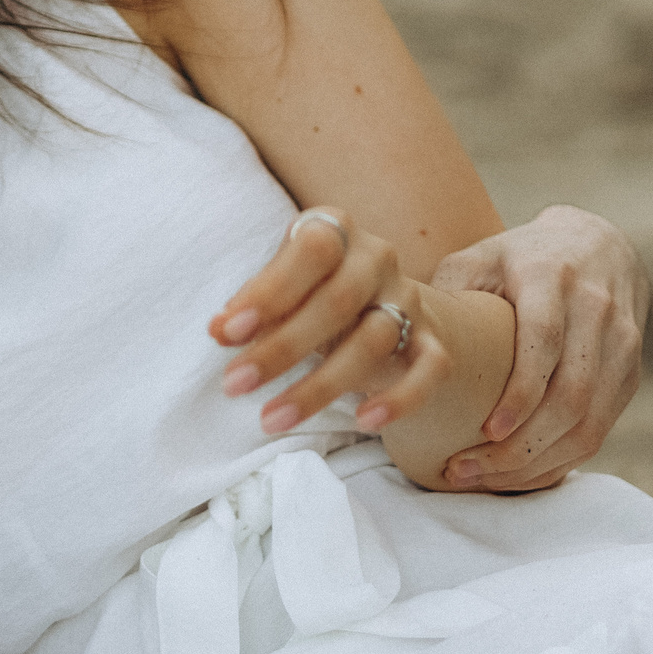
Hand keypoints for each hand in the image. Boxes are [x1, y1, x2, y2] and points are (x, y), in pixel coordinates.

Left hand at [210, 207, 450, 435]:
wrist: (384, 302)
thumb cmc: (311, 291)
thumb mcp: (280, 291)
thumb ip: (252, 306)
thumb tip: (218, 329)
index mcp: (336, 232)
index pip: (310, 250)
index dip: (269, 291)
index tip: (225, 334)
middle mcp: (377, 259)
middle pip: (337, 301)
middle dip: (281, 348)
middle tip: (234, 385)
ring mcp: (409, 300)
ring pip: (373, 341)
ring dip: (319, 386)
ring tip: (271, 419)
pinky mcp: (434, 341)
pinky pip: (429, 370)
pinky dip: (401, 397)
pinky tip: (365, 422)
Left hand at [429, 205, 646, 490]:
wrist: (597, 244)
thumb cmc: (516, 258)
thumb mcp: (476, 258)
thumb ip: (444, 293)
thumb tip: (397, 337)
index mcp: (552, 278)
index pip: (545, 343)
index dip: (521, 393)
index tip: (488, 431)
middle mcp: (597, 311)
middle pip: (572, 394)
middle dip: (521, 445)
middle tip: (465, 470)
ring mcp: (623, 345)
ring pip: (591, 421)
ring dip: (537, 461)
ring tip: (481, 478)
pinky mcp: (631, 374)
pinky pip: (601, 429)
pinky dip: (561, 460)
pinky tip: (517, 474)